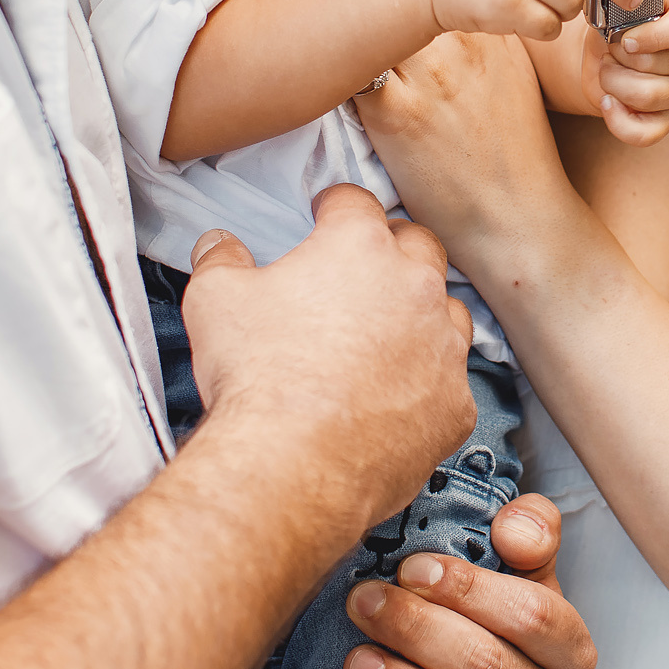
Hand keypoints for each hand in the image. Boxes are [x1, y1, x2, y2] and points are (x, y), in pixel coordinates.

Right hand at [180, 186, 474, 531]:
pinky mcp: (454, 404)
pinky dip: (429, 382)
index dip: (335, 206)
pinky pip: (451, 382)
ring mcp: (442, 346)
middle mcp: (414, 286)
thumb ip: (220, 259)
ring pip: (447, 311)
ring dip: (421, 313)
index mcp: (359, 247)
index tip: (326, 214)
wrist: (291, 465)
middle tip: (362, 268)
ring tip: (387, 332)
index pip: (355, 202)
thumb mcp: (214, 300)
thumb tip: (219, 244)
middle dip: (391, 249)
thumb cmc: (256, 378)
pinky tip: (399, 396)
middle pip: (418, 245)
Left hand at [340, 495, 596, 668]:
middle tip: (361, 602)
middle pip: (493, 668)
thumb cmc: (479, 627)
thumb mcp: (511, 574)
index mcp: (567, 649)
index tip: (410, 568)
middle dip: (420, 630)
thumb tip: (515, 529)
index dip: (472, 589)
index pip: (535, 615)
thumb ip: (529, 533)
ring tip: (355, 664)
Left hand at [574, 0, 668, 145]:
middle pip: (654, 64)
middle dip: (617, 57)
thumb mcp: (626, 5)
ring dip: (612, 82)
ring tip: (607, 70)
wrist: (614, 48)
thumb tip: (616, 28)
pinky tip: (607, 101)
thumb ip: (624, 9)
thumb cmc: (623, 22)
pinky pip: (644, 133)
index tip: (626, 39)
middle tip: (610, 51)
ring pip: (645, 96)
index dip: (652, 35)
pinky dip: (617, 120)